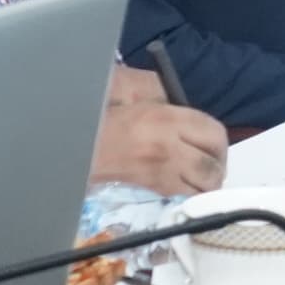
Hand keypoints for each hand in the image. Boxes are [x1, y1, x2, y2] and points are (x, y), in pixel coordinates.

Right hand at [92, 66, 228, 196]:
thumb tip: (179, 101)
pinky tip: (181, 188)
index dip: (219, 141)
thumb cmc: (94, 110)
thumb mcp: (128, 86)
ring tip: (200, 179)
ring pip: (200, 188)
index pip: (213, 133)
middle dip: (217, 166)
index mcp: (166, 119)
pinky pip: (179, 198)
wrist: (66, 142)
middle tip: (212, 164)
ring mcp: (158, 174)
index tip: (214, 143)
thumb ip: (159, 91)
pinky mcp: (146, 191)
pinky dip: (187, 195)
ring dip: (205, 185)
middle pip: (212, 165)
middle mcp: (167, 149)